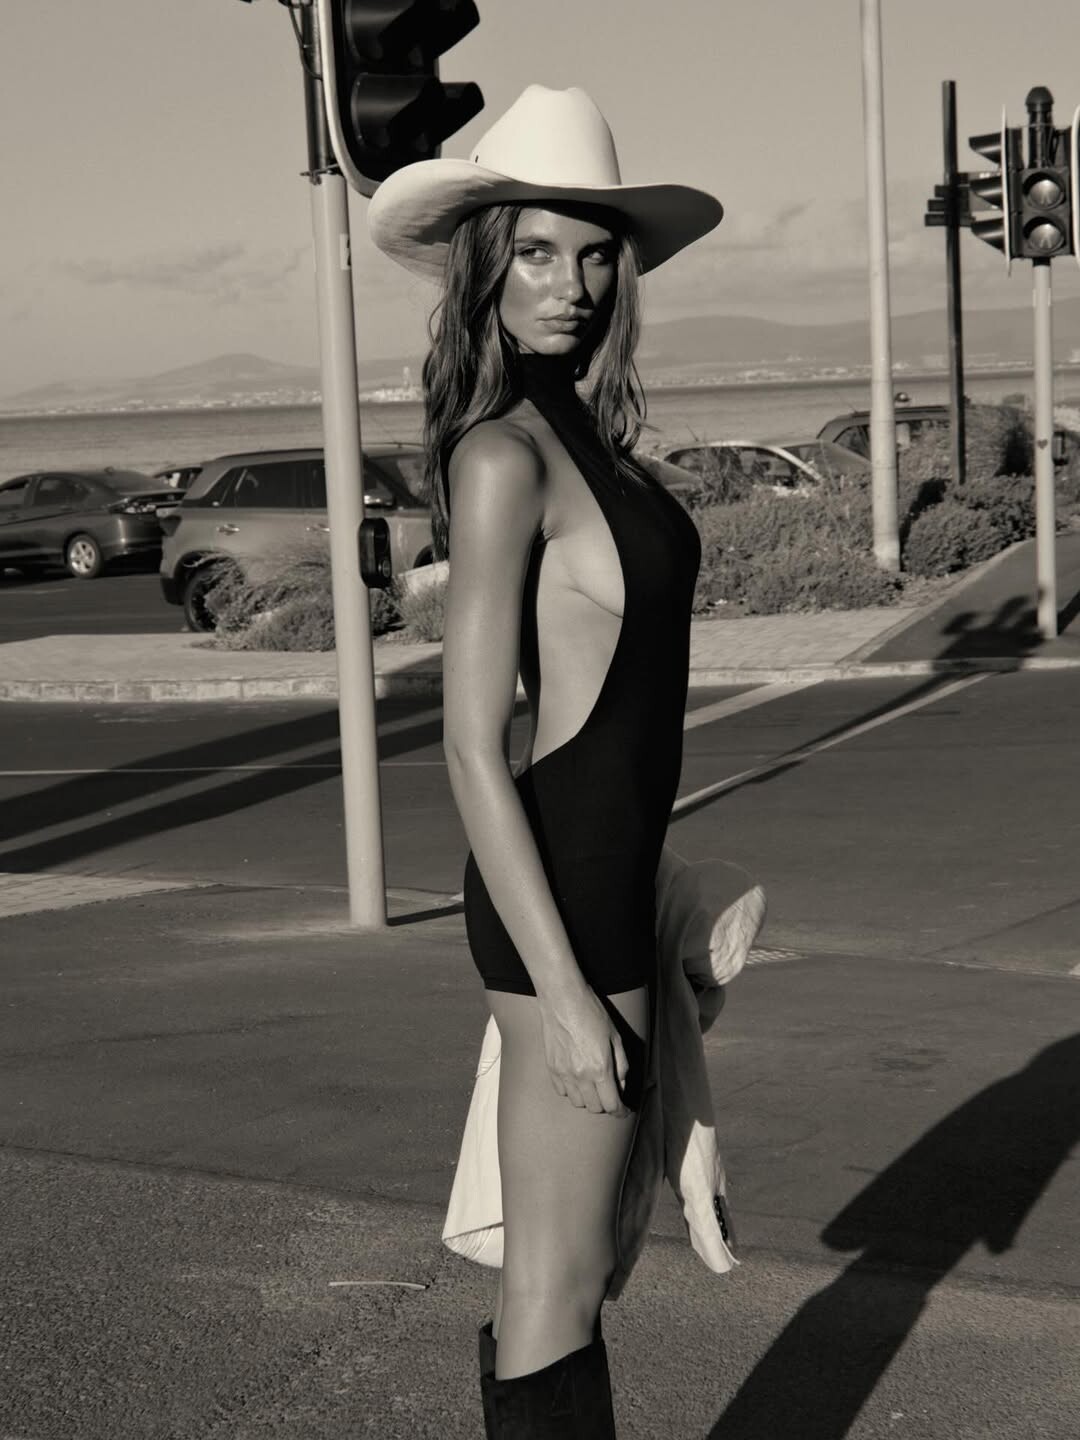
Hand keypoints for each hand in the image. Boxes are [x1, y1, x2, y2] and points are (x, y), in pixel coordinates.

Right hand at [537, 986, 630, 1116]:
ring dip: (588, 1098)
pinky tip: (576, 1078)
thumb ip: (621, 1065)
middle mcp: (580, 1075)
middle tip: (610, 1093)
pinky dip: (571, 1090)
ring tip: (592, 1084)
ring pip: (578, 1102)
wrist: (563, 999)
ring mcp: (563, 1073)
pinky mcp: (551, 1068)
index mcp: (600, 1068)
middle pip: (595, 1108)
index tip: (624, 1110)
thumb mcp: (615, 1037)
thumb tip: (621, 1086)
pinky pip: (562, 1092)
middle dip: (606, 1104)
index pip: (611, 1104)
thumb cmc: (591, 1014)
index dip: (620, 1111)